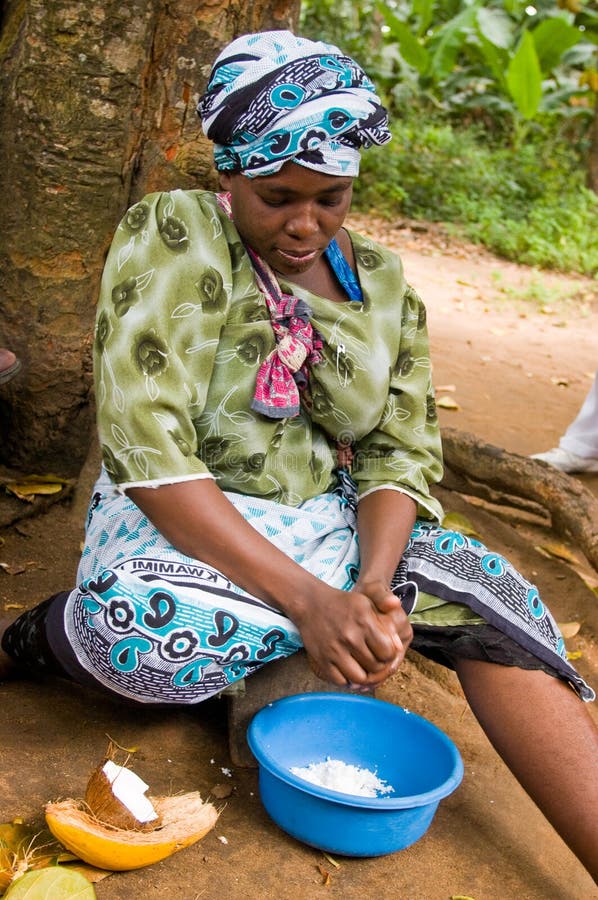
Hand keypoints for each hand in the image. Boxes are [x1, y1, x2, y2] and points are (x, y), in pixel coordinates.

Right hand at [293, 582, 408, 689]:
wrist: (311, 604)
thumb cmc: (344, 604)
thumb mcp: (368, 605)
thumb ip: (385, 625)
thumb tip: (398, 647)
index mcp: (364, 622)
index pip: (388, 653)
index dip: (389, 655)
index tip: (384, 652)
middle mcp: (350, 637)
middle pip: (375, 667)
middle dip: (378, 667)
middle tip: (374, 662)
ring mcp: (335, 650)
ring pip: (360, 678)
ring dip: (364, 677)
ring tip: (363, 669)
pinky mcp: (322, 660)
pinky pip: (340, 681)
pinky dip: (347, 681)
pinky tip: (349, 672)